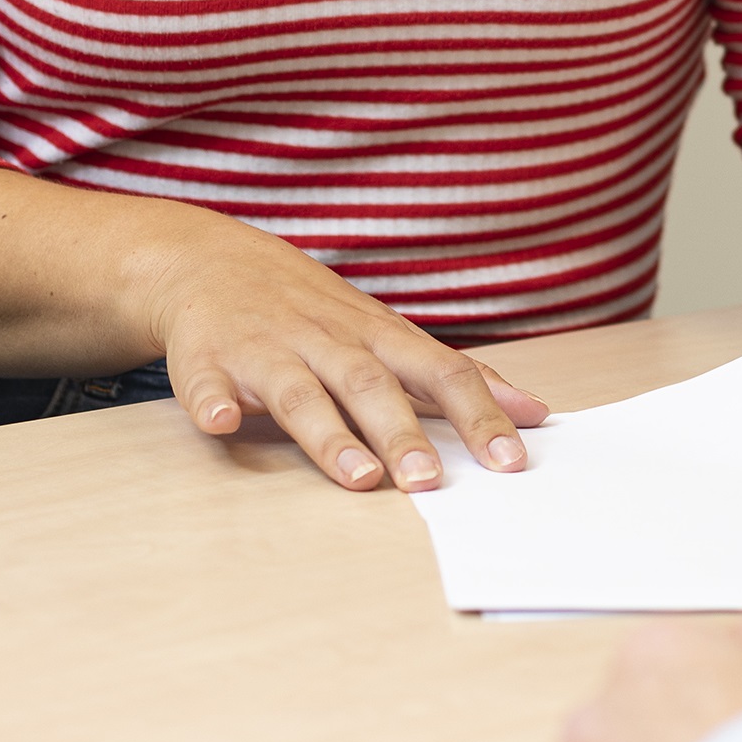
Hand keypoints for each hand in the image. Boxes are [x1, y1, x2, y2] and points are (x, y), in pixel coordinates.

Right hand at [145, 210, 548, 492]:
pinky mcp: (206, 360)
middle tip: (430, 481)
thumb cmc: (318, 312)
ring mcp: (266, 350)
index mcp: (378, 337)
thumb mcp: (391, 335)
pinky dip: (213, 404)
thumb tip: (534, 413)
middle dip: (403, 433)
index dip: (477, 413)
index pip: (439, 372)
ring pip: (301, 393)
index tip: (510, 460)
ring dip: (329, 435)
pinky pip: (207, 385)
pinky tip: (221, 425)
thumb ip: (456, 377)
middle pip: (371, 386)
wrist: (213, 260)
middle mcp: (328, 341)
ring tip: (358, 477)